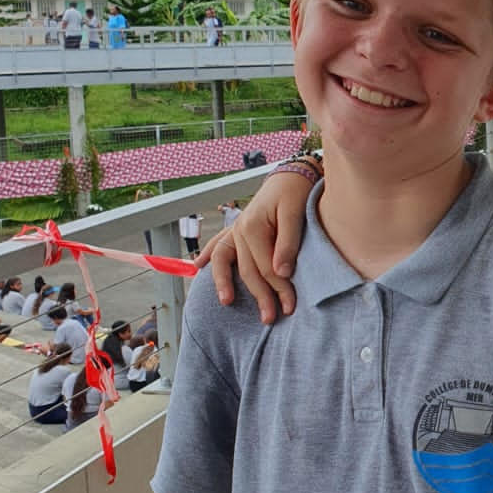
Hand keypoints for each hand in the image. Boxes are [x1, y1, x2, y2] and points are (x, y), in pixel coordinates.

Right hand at [197, 173, 312, 322]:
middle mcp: (239, 229)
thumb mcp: (295, 213)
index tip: (290, 306)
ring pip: (226, 261)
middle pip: (248, 270)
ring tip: (226, 301)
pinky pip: (218, 245)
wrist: (291, 174)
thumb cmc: (296, 192)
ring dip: (225, 283)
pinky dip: (207, 255)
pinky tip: (196, 267)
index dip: (279, 288)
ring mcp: (235, 229)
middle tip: (271, 318)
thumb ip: (288, 243)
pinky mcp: (237, 229)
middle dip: (260, 296)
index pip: (265, 267)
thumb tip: (282, 272)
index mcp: (253, 226)